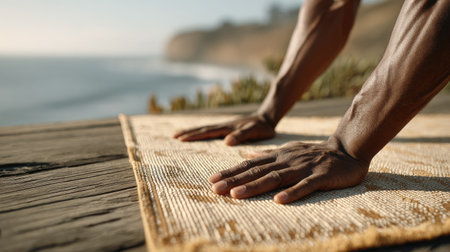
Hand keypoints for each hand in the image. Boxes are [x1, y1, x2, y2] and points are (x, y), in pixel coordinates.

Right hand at [173, 114, 274, 145]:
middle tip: (173, 136)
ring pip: (205, 128)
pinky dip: (201, 132)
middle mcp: (224, 126)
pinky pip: (210, 130)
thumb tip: (226, 142)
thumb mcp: (254, 132)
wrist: (268, 118)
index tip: (180, 138)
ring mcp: (225, 126)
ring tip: (179, 135)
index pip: (207, 131)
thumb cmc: (262, 127)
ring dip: (192, 131)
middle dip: (188, 132)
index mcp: (227, 128)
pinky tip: (197, 135)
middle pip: (202, 128)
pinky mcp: (227, 128)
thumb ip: (241, 136)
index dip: (194, 135)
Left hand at [209, 137, 368, 203]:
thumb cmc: (314, 154)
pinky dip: (292, 193)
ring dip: (255, 186)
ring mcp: (303, 168)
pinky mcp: (320, 177)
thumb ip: (268, 155)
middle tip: (215, 189)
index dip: (231, 173)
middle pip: (257, 171)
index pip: (250, 165)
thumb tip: (247, 156)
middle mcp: (287, 161)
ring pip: (276, 178)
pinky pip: (305, 186)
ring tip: (236, 195)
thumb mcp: (288, 151)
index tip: (212, 181)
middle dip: (234, 180)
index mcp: (279, 157)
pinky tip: (278, 201)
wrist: (347, 150)